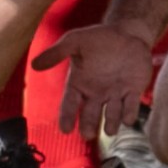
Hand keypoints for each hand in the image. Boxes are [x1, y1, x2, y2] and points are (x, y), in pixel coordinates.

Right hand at [30, 23, 155, 136]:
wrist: (127, 33)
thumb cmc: (99, 37)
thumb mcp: (75, 40)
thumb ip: (57, 53)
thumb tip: (34, 65)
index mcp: (80, 84)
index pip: (70, 103)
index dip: (67, 116)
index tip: (65, 129)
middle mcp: (96, 93)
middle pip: (90, 114)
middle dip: (88, 125)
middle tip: (87, 134)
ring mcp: (115, 94)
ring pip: (112, 114)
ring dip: (111, 123)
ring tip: (109, 130)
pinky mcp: (133, 92)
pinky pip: (131, 105)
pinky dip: (129, 113)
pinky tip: (128, 119)